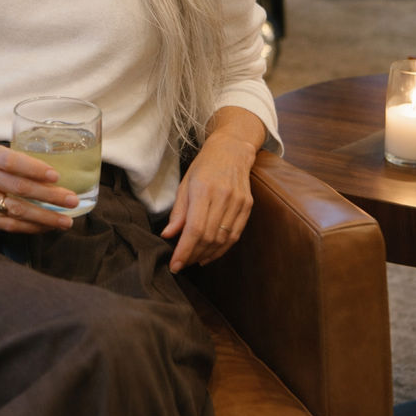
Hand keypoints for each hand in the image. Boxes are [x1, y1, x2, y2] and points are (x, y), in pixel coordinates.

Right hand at [0, 143, 78, 232]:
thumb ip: (21, 164)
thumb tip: (60, 178)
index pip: (12, 161)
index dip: (34, 169)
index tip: (56, 176)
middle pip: (20, 188)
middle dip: (50, 196)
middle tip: (72, 201)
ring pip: (17, 210)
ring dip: (45, 217)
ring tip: (65, 221)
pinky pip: (9, 225)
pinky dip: (31, 227)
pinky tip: (47, 227)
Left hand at [161, 111, 262, 270]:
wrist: (232, 149)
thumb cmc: (204, 165)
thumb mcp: (185, 183)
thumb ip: (178, 212)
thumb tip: (168, 235)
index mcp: (203, 189)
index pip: (194, 229)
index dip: (184, 251)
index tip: (175, 266)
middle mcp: (223, 196)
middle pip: (208, 237)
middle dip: (193, 255)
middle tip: (181, 264)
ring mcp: (238, 202)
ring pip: (222, 239)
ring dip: (207, 254)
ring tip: (193, 260)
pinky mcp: (247, 206)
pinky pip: (235, 235)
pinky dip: (221, 249)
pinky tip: (209, 254)